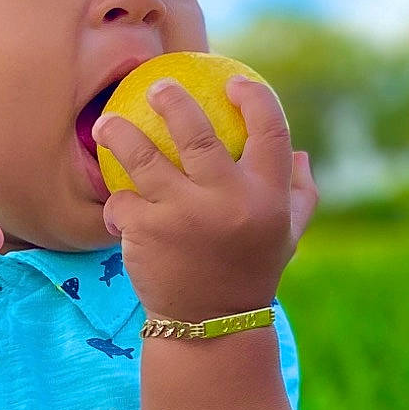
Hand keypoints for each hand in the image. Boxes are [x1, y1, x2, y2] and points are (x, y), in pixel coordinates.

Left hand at [92, 77, 317, 322]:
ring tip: (106, 124)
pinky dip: (116, 203)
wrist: (210, 328)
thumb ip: (298, 195)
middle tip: (156, 87)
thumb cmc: (248, 274)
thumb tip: (301, 153)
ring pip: (143, 156)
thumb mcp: (285, 238)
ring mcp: (185, 214)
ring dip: (119, 134)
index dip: (253, 98)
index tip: (232, 81)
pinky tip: (113, 203)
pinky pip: (122, 201)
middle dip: (172, 101)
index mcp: (268, 196)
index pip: (270, 129)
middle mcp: (228, 200)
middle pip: (197, 133)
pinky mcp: (147, 232)